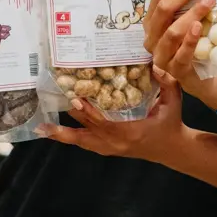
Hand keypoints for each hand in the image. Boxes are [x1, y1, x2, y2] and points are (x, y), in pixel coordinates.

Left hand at [37, 68, 185, 162]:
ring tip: (42, 127)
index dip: (88, 112)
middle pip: (85, 134)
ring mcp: (111, 148)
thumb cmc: (172, 123)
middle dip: (66, 122)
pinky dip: (71, 138)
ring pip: (81, 142)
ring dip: (62, 135)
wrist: (173, 149)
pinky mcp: (109, 149)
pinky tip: (57, 132)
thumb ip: (167, 82)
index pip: (103, 123)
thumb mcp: (174, 101)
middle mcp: (116, 143)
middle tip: (48, 110)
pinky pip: (86, 144)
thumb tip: (156, 66)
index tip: (75, 100)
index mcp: (130, 131)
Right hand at [143, 0, 212, 93]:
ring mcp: (161, 56)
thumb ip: (188, 2)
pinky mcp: (175, 72)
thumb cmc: (195, 42)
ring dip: (192, 13)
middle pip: (164, 9)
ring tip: (210, 0)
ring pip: (171, 31)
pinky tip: (199, 27)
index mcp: (152, 21)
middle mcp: (152, 37)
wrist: (205, 77)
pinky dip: (190, 40)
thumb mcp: (189, 19)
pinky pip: (181, 55)